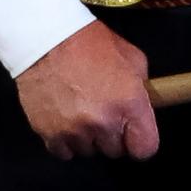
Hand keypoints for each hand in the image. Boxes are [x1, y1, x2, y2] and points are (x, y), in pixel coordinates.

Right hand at [13, 22, 160, 162]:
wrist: (45, 38)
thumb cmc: (89, 43)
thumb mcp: (131, 57)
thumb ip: (142, 88)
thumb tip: (143, 107)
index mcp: (129, 104)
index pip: (145, 149)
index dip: (139, 141)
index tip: (132, 132)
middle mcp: (103, 122)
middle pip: (114, 151)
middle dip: (110, 134)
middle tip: (100, 110)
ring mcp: (74, 130)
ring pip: (88, 151)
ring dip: (86, 136)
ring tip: (78, 110)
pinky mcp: (48, 133)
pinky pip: (63, 152)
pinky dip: (64, 140)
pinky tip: (63, 118)